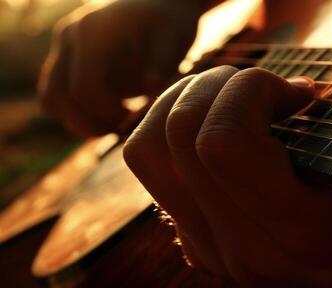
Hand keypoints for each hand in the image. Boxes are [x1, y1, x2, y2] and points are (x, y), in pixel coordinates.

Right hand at [38, 0, 205, 135]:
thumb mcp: (174, 39)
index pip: (83, 90)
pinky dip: (75, 111)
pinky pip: (55, 95)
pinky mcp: (64, 57)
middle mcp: (69, 37)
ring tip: (114, 119)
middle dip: (89, 122)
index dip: (106, 113)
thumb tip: (151, 86)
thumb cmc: (170, 22)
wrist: (159, 2)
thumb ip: (161, 63)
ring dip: (78, 120)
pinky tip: (109, 109)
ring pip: (49, 100)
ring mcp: (62, 47)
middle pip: (56, 99)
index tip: (131, 116)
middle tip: (122, 124)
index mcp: (92, 33)